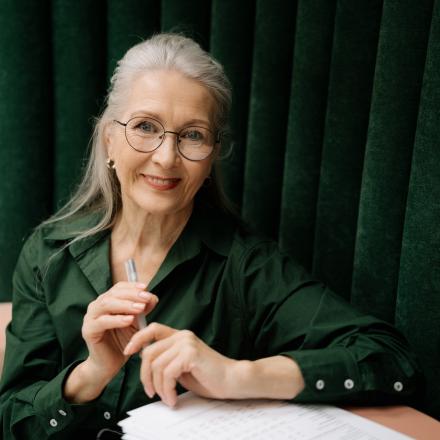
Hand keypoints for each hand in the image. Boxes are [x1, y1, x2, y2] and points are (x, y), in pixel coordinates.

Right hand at [81, 282, 158, 381]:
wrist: (109, 364)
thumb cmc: (122, 341)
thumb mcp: (136, 322)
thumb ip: (142, 309)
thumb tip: (152, 297)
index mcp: (107, 301)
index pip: (118, 287)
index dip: (132, 286)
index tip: (146, 287)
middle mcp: (96, 306)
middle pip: (113, 294)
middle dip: (132, 294)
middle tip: (146, 298)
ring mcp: (90, 318)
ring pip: (106, 304)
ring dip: (125, 305)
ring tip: (140, 308)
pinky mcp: (88, 331)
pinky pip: (102, 322)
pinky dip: (117, 319)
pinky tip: (129, 320)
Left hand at [124, 323, 238, 405]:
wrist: (232, 380)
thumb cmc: (209, 376)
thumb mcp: (183, 366)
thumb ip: (167, 360)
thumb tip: (145, 363)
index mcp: (180, 336)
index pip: (153, 329)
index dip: (137, 338)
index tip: (128, 351)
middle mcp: (182, 336)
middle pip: (149, 352)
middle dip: (145, 376)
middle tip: (151, 392)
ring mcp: (186, 343)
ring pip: (156, 365)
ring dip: (158, 387)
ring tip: (167, 398)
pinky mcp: (190, 354)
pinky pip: (167, 373)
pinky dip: (167, 390)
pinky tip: (174, 398)